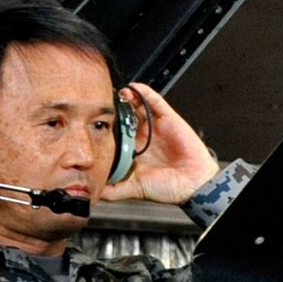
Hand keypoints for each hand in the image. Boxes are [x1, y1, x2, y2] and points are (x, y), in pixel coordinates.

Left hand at [103, 81, 218, 204]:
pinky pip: (155, 102)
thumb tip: (94, 194)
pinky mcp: (168, 119)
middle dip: (113, 110)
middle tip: (100, 105)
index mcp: (133, 151)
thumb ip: (114, 190)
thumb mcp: (134, 189)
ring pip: (138, 107)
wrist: (192, 185)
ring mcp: (155, 127)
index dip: (104, 128)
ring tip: (116, 93)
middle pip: (124, 118)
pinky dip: (145, 93)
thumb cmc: (167, 188)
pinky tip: (133, 88)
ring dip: (127, 98)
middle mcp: (142, 137)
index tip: (90, 122)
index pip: (115, 135)